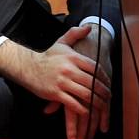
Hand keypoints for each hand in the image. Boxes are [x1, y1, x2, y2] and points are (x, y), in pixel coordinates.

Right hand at [45, 23, 113, 138]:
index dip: (105, 77)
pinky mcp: (55, 93)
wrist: (28, 67)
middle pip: (93, 82)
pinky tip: (87, 112)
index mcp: (73, 57)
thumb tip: (89, 27)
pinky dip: (82, 109)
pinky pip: (73, 103)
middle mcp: (69, 69)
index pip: (95, 68)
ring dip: (96, 102)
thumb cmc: (47, 56)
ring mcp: (62, 82)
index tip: (109, 84)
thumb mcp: (61, 43)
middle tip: (109, 98)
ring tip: (102, 107)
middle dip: (103, 92)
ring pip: (85, 94)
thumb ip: (75, 34)